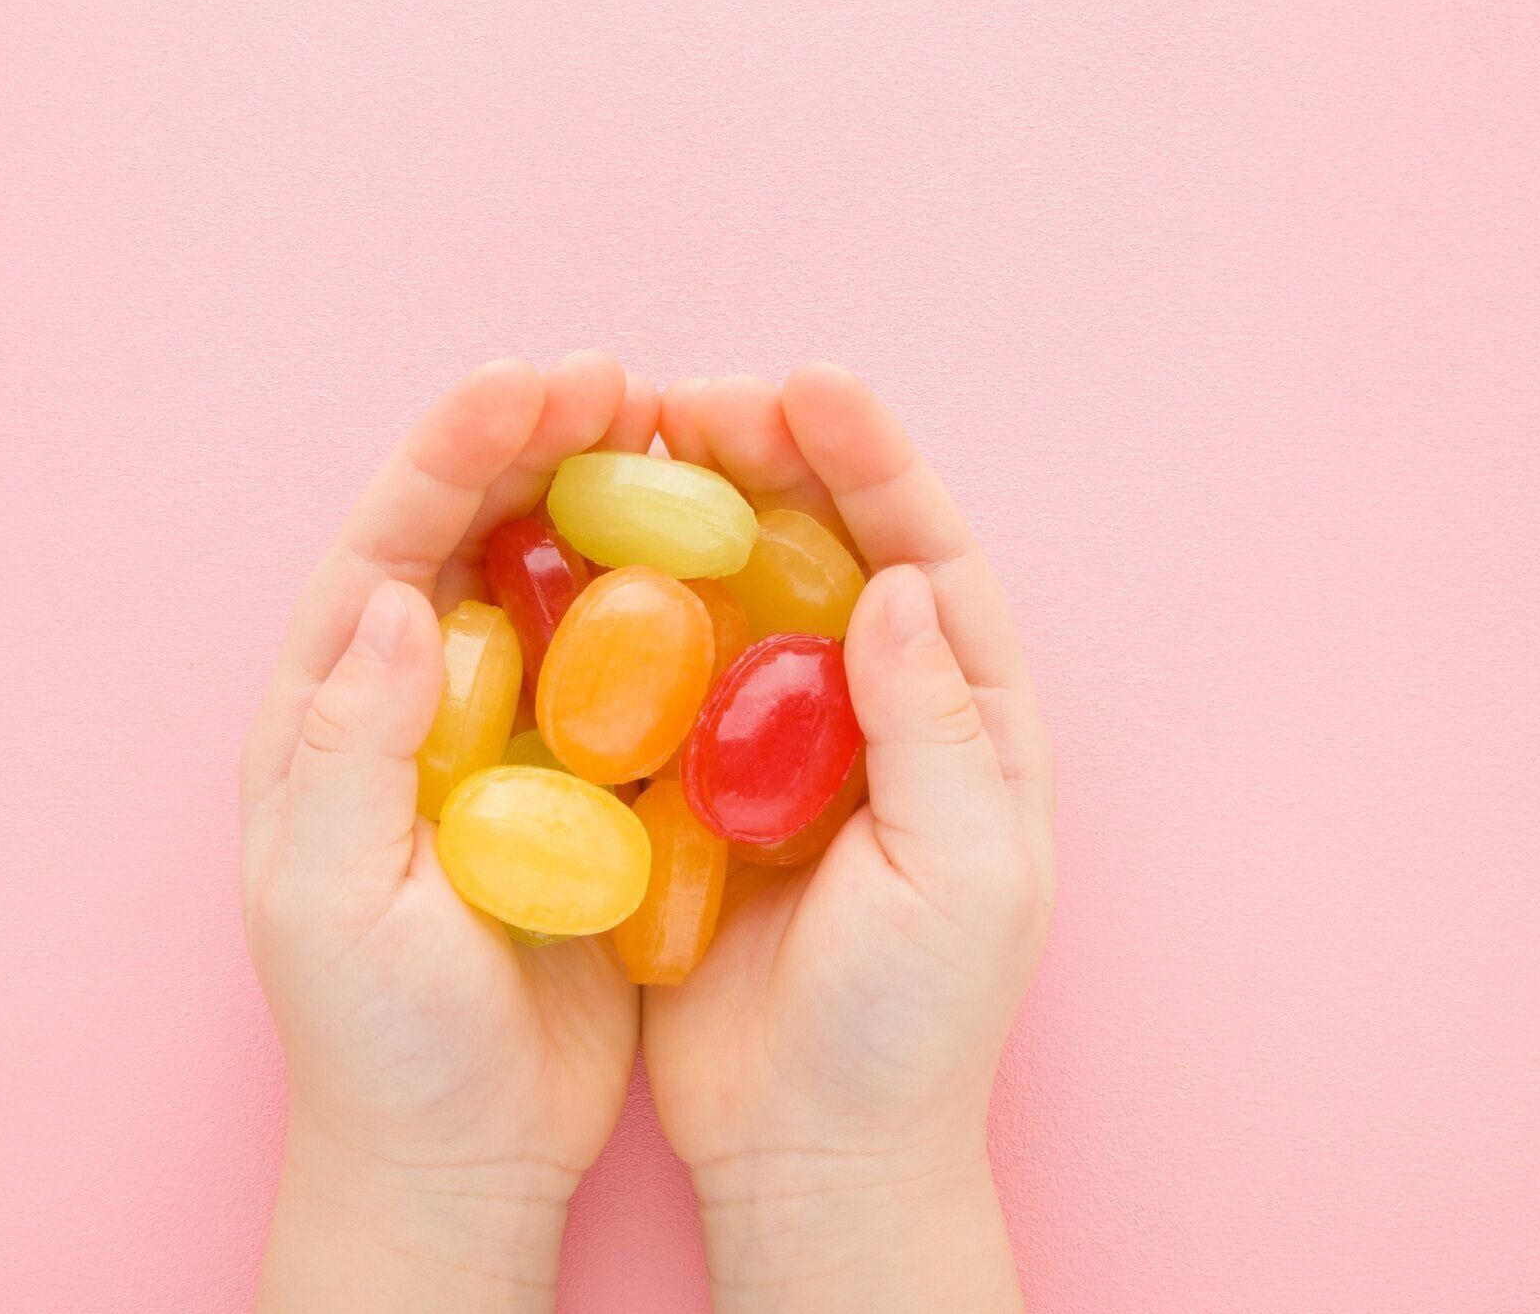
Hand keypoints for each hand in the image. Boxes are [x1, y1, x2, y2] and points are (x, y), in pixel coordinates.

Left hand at [241, 354, 658, 1312]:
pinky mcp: (574, 786)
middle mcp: (410, 704)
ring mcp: (497, 739)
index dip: (453, 455)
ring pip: (552, 587)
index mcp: (329, 714)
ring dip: (606, 506)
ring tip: (678, 435)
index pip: (386, 547)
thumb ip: (356, 750)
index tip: (532, 384)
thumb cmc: (375, 1042)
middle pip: (468, 540)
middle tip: (619, 380)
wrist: (455, 1153)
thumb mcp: (338, 903)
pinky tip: (724, 560)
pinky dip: (664, 605)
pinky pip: (621, 668)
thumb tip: (395, 598)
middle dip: (535, 447)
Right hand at [647, 366, 1057, 1312]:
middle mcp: (876, 713)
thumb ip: (936, 730)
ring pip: (734, 597)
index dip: (873, 459)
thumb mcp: (960, 879)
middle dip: (767, 460)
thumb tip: (896, 582)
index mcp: (968, 719)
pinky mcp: (697, 793)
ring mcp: (781, 749)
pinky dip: (624, 614)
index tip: (807, 386)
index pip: (924, 554)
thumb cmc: (914, 1030)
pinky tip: (571, 563)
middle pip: (825, 550)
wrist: (816, 1154)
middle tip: (686, 399)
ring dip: (685, 516)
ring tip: (622, 447)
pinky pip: (661, 677)